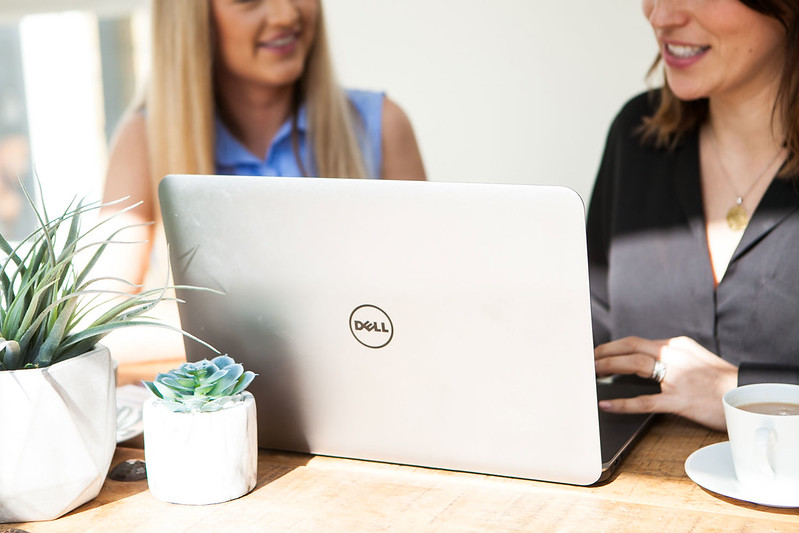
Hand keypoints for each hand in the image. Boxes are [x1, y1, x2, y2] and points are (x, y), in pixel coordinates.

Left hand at [594, 336, 738, 430]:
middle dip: (604, 353)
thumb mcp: (695, 359)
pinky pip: (646, 401)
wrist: (748, 394)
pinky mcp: (680, 399)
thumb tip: (644, 363)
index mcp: (676, 345)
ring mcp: (677, 377)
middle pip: (630, 348)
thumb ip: (671, 358)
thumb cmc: (721, 381)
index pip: (636, 342)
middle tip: (586, 360)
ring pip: (634, 366)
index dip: (613, 347)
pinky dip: (623, 403)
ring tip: (591, 374)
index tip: (597, 352)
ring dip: (608, 368)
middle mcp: (674, 355)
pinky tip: (607, 405)